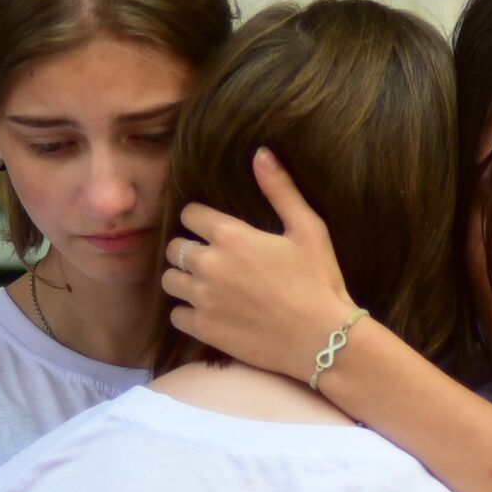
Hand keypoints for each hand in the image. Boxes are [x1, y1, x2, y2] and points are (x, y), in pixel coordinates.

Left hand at [163, 147, 358, 381]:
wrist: (321, 339)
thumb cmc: (319, 281)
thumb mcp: (309, 229)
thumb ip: (280, 190)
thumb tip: (261, 153)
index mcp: (231, 235)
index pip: (190, 215)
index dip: (200, 219)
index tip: (214, 229)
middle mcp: (208, 264)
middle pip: (174, 248)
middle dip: (188, 249)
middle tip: (211, 259)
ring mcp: (202, 298)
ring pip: (169, 281)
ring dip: (183, 280)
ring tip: (205, 285)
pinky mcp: (203, 329)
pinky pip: (176, 315)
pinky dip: (187, 312)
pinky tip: (209, 312)